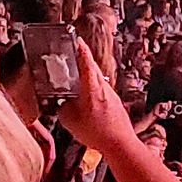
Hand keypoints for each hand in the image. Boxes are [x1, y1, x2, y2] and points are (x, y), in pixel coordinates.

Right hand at [55, 41, 136, 157]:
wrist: (120, 142)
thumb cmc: (97, 132)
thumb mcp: (70, 121)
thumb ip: (63, 108)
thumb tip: (61, 103)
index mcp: (92, 87)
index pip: (86, 61)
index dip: (80, 48)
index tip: (76, 39)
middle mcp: (104, 87)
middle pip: (93, 67)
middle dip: (83, 59)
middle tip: (74, 53)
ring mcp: (111, 94)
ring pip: (98, 78)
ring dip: (88, 74)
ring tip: (77, 76)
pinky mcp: (115, 102)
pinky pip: (102, 89)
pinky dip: (93, 87)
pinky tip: (87, 97)